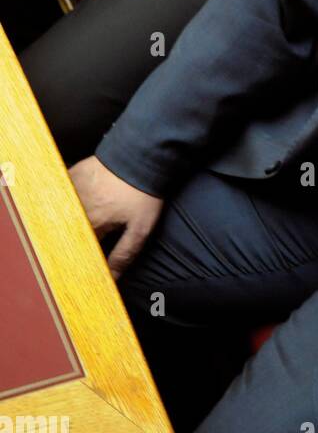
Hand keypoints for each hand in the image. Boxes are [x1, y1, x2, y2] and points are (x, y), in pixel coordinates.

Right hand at [69, 156, 162, 278]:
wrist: (142, 154)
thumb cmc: (143, 192)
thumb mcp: (141, 228)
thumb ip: (124, 254)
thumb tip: (112, 278)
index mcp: (90, 225)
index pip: (77, 252)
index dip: (81, 259)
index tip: (84, 264)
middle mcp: (75, 208)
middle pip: (64, 234)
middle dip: (70, 242)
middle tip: (85, 240)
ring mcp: (70, 189)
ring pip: (59, 214)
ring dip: (64, 222)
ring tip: (78, 223)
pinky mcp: (70, 175)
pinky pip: (60, 193)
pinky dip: (63, 202)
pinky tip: (72, 204)